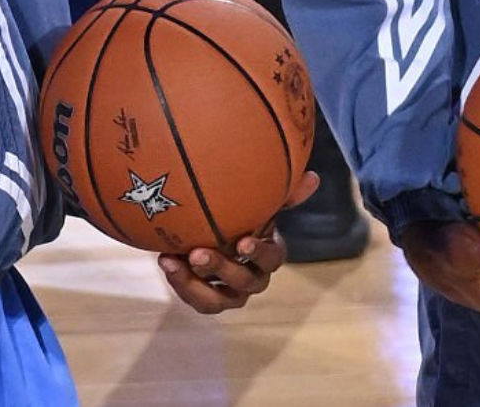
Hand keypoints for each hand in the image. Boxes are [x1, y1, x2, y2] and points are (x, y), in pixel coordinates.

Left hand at [157, 169, 318, 312]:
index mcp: (270, 254)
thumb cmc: (239, 214)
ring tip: (173, 263)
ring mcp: (231, 294)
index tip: (242, 241)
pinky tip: (166, 261)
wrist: (207, 229)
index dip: (259, 252)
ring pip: (218, 301)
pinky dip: (181, 286)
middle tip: (198, 253)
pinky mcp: (208, 300)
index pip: (273, 259)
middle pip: (244, 282)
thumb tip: (313, 177)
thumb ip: (282, 193)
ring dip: (195, 285)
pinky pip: (198, 302)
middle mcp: (253, 279)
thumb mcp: (257, 202)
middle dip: (221, 269)